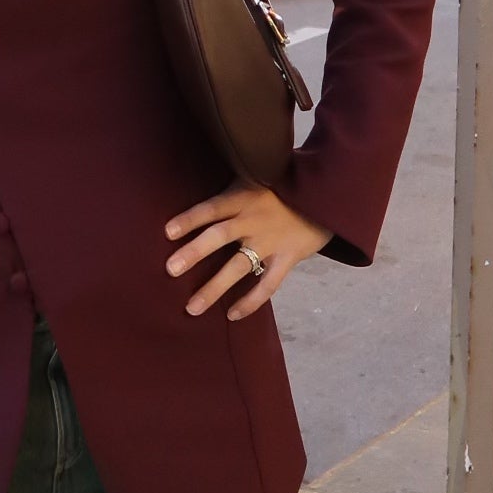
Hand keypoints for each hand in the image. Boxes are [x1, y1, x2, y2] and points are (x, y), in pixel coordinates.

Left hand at [165, 184, 330, 321]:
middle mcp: (254, 219)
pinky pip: (267, 285)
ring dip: (214, 288)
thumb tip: (197, 205)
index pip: (211, 208)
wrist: (325, 195)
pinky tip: (231, 315)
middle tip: (170, 270)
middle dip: (194, 253)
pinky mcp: (288, 258)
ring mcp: (271, 241)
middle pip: (220, 236)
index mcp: (243, 197)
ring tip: (192, 308)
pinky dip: (249, 302)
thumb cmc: (281, 186)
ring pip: (239, 267)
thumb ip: (230, 193)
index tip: (166, 232)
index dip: (190, 219)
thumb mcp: (255, 178)